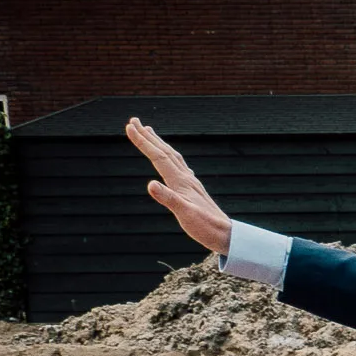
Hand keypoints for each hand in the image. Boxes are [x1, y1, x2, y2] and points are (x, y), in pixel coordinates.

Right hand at [127, 117, 233, 255]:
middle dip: (147, 136)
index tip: (129, 126)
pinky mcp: (193, 190)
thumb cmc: (205, 226)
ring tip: (149, 132)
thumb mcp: (184, 214)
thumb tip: (150, 184)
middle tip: (134, 121)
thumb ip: (168, 198)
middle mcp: (186, 178)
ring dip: (159, 143)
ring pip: (172, 157)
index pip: (158, 156)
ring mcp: (191, 183)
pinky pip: (179, 166)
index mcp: (180, 181)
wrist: (226, 235)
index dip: (143, 142)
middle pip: (164, 151)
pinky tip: (172, 161)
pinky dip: (170, 158)